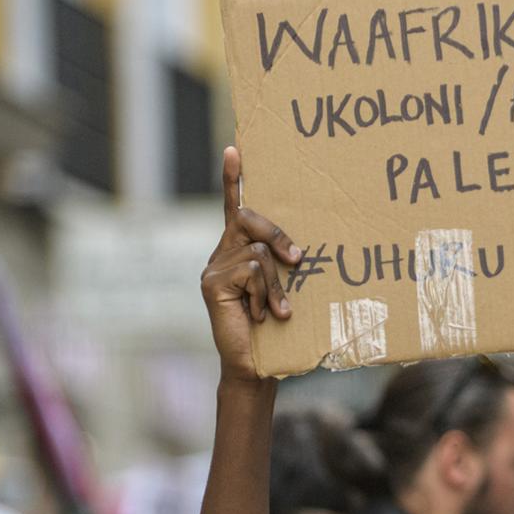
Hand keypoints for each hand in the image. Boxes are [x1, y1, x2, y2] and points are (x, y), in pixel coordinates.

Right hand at [201, 147, 300, 384]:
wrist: (257, 364)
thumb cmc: (277, 327)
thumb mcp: (284, 287)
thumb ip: (283, 265)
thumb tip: (302, 251)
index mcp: (240, 250)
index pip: (235, 206)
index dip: (233, 178)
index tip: (236, 148)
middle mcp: (222, 252)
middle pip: (249, 218)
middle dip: (278, 235)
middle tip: (298, 259)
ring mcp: (213, 266)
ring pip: (257, 252)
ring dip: (276, 284)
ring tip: (276, 310)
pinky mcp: (212, 282)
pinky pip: (249, 270)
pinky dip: (263, 294)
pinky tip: (259, 315)